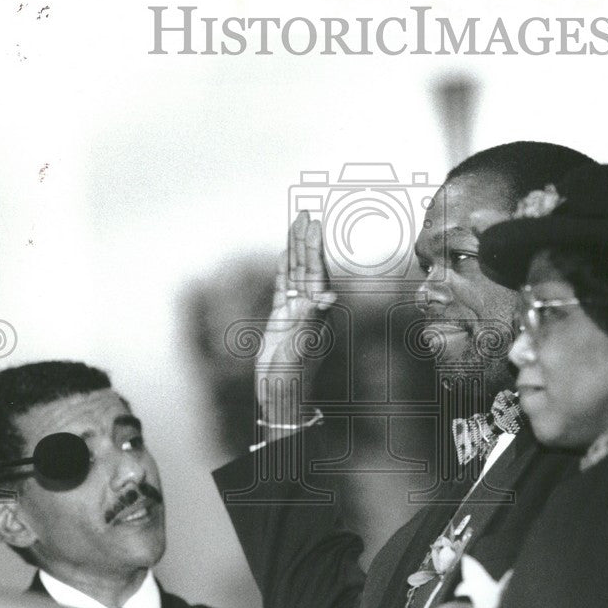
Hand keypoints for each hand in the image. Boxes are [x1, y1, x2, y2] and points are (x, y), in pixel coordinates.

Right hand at [256, 211, 335, 437]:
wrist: (281, 394)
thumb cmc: (293, 376)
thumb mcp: (302, 347)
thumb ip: (312, 320)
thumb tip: (327, 297)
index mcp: (317, 310)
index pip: (316, 272)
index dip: (314, 247)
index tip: (314, 224)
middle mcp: (308, 307)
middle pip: (306, 266)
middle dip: (306, 239)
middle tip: (306, 212)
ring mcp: (294, 311)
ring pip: (294, 273)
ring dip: (295, 249)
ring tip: (296, 224)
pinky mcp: (280, 319)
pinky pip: (282, 287)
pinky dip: (282, 268)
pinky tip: (284, 254)